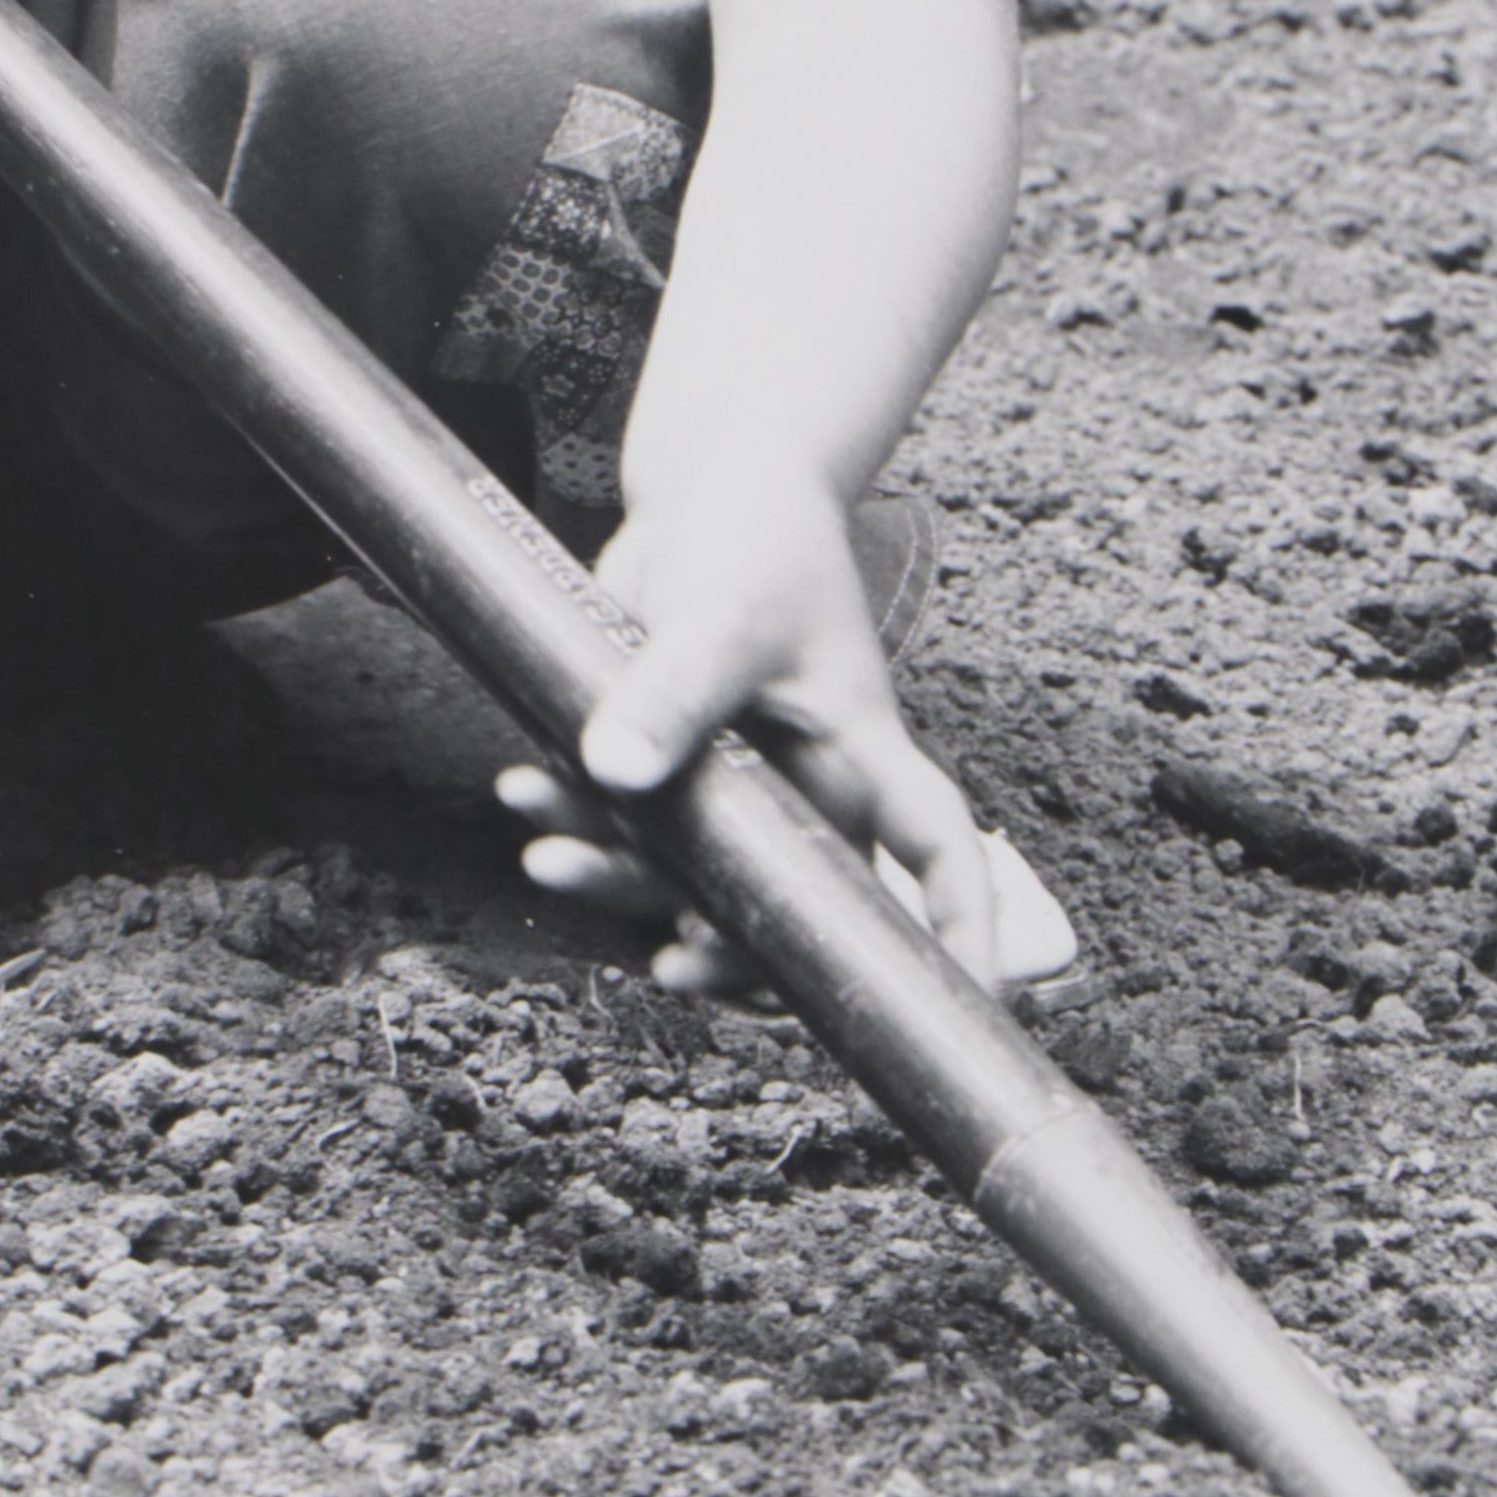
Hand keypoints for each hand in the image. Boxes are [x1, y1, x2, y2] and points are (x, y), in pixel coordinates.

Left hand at [496, 490, 998, 995]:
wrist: (709, 487)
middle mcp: (815, 788)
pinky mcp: (682, 766)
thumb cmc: (757, 536)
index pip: (940, 858)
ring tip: (549, 858)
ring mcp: (746, 785)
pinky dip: (582, 828)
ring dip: (624, 884)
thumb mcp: (725, 615)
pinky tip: (529, 801)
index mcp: (865, 756)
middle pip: (801, 911)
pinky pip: (636, 832)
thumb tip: (615, 773)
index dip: (962, 938)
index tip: (966, 1008)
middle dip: (734, 954)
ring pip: (699, 882)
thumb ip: (676, 693)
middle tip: (671, 957)